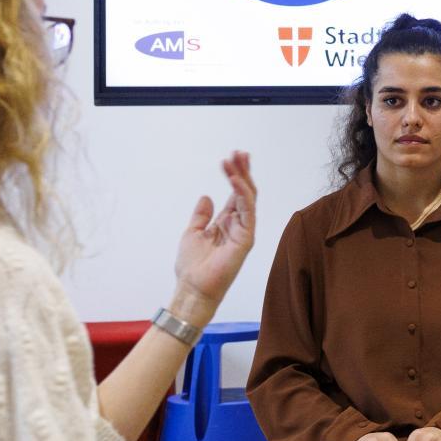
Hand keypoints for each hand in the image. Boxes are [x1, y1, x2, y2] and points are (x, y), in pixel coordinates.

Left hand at [169, 152, 257, 319]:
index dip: (234, 176)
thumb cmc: (192, 266)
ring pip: (248, 198)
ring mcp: (244, 230)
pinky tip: (235, 179)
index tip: (230, 158)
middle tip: (238, 153)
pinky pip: (248, 211)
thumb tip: (206, 197)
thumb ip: (201, 215)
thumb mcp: (192, 233)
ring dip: (242, 177)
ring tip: (235, 160)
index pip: (235, 194)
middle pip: (245, 192)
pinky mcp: (246, 238)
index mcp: (226, 223)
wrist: (192, 288)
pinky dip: (242, 194)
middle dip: (242, 171)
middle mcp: (238, 224)